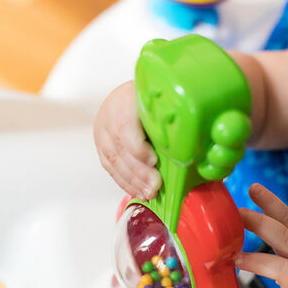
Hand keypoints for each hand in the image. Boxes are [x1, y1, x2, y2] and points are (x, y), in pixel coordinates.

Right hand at [94, 81, 161, 198]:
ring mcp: (102, 131)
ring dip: (132, 181)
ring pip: (113, 161)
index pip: (125, 126)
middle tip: (155, 187)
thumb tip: (187, 145)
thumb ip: (167, 120)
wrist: (129, 93)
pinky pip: (109, 167)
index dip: (138, 147)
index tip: (154, 161)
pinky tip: (137, 191)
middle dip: (138, 172)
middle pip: (120, 148)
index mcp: (126, 100)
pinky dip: (124, 181)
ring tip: (149, 194)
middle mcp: (109, 115)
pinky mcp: (100, 146)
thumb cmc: (151, 99)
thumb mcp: (160, 101)